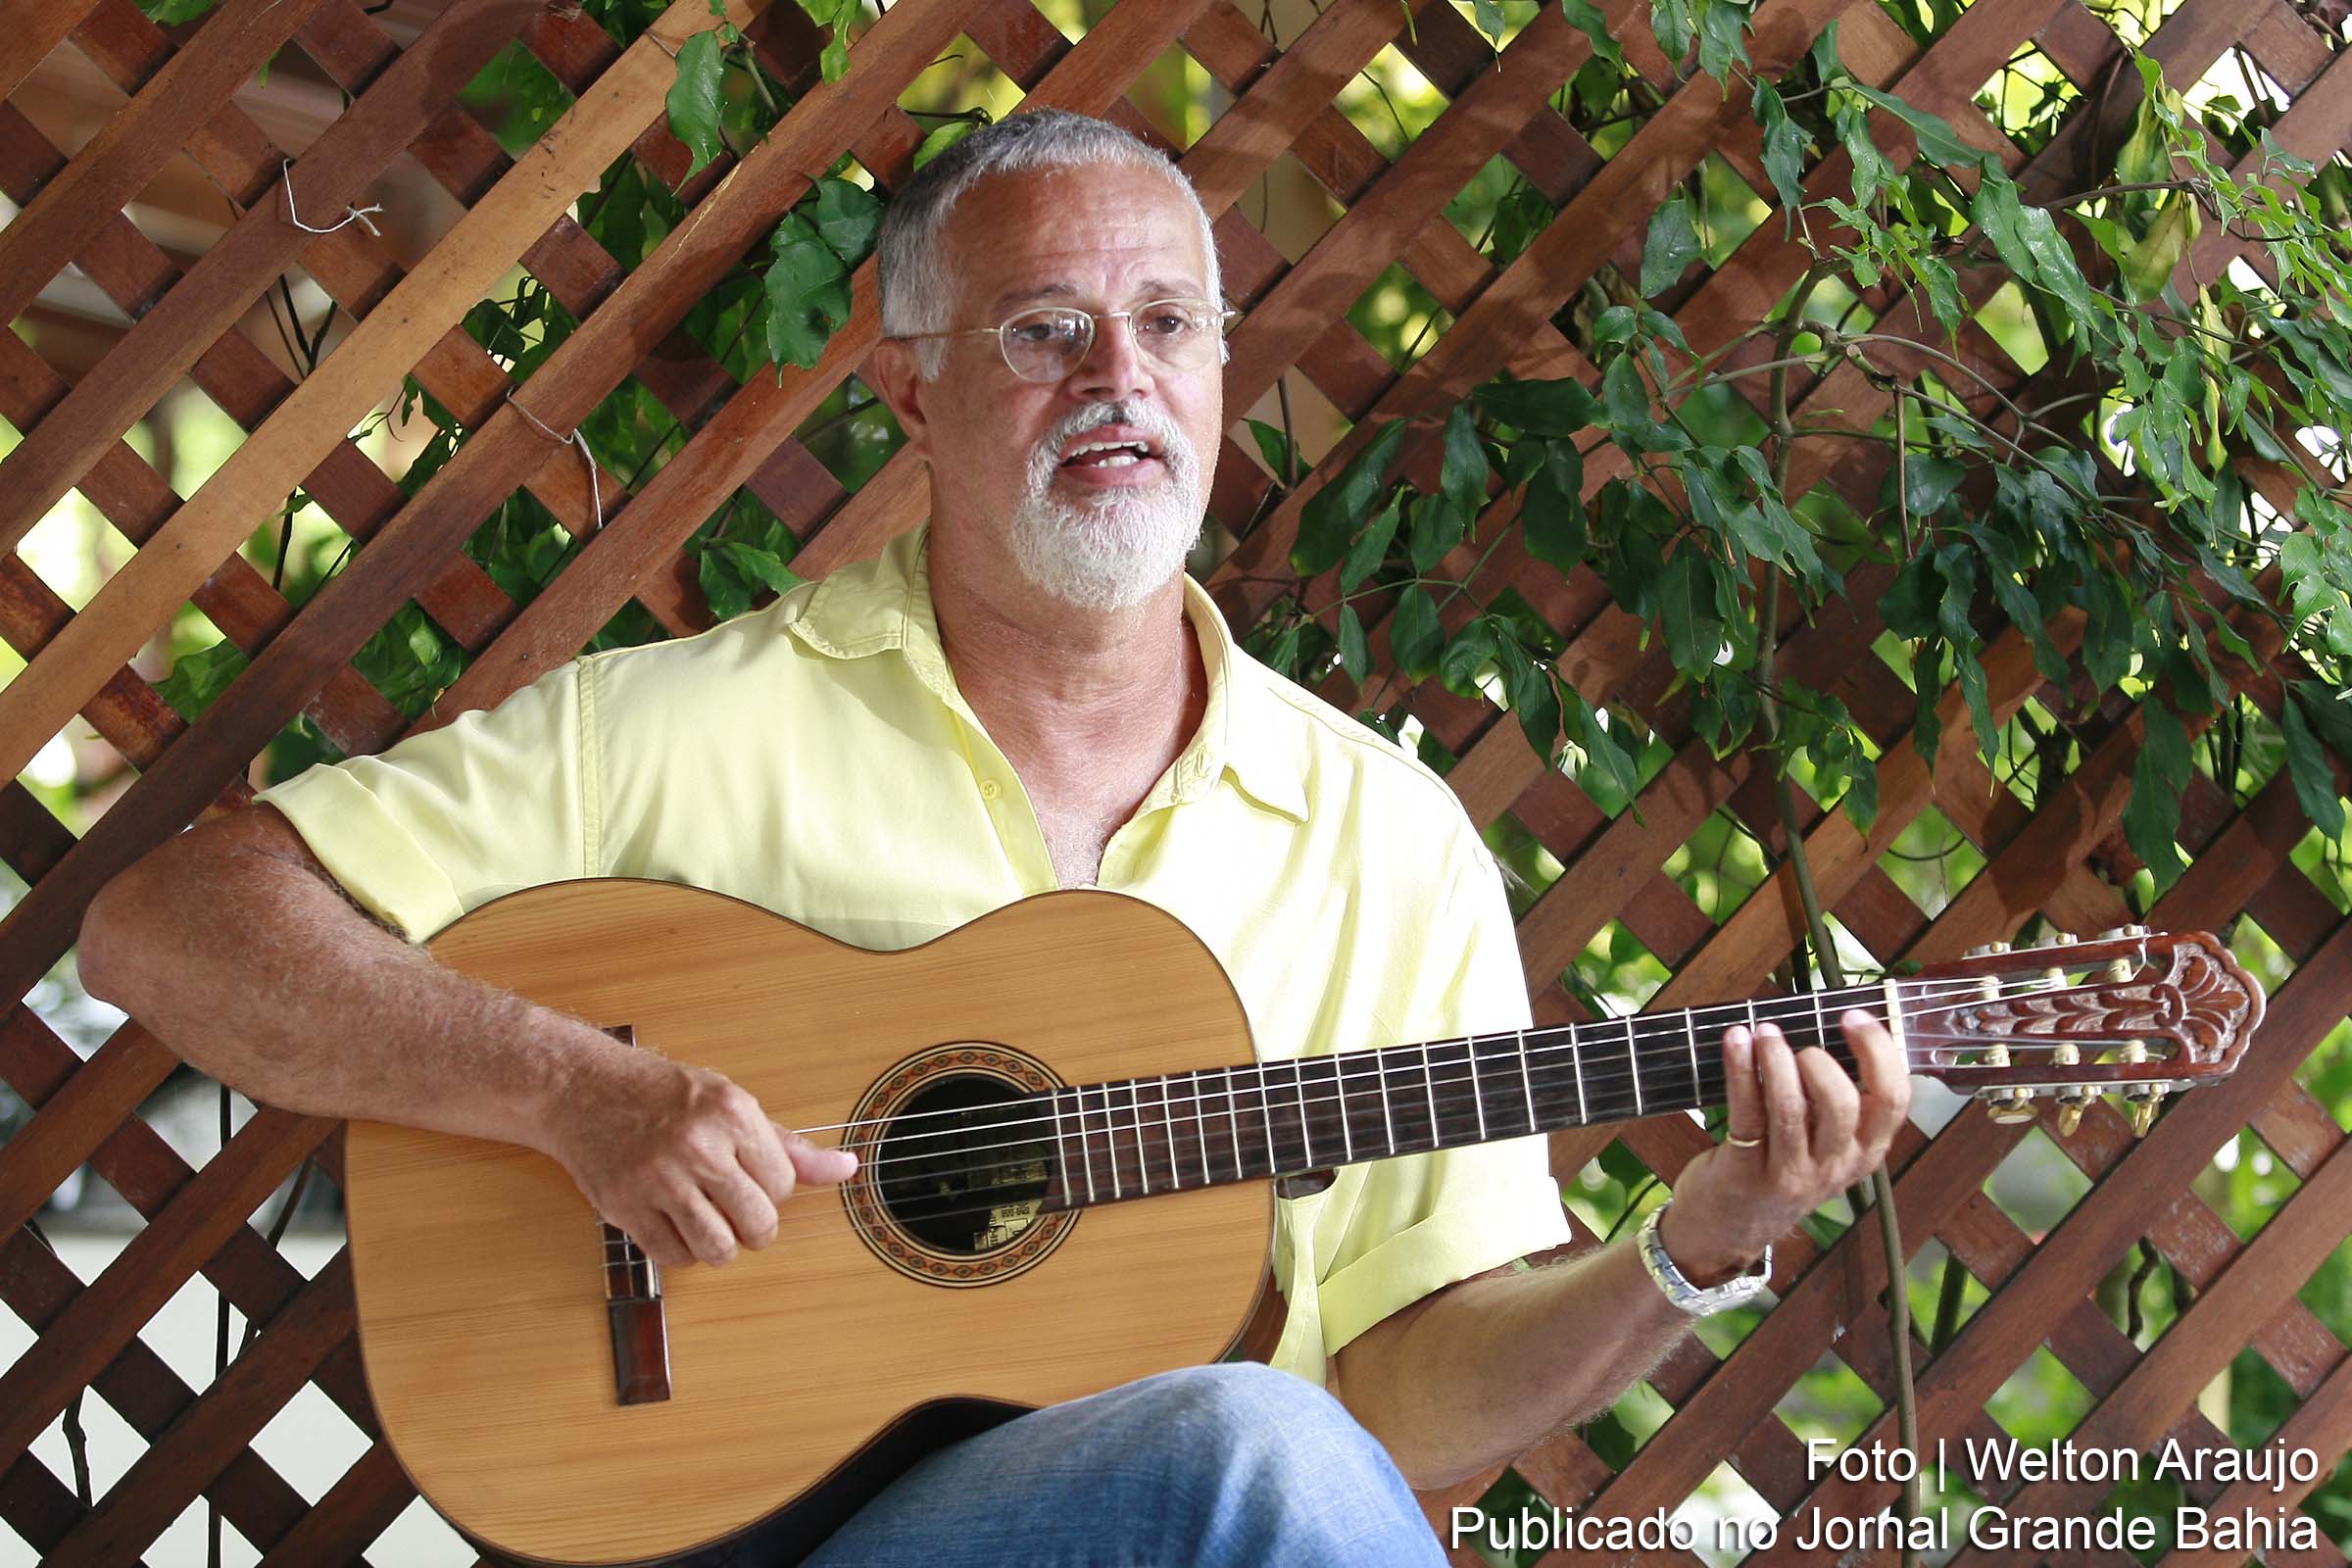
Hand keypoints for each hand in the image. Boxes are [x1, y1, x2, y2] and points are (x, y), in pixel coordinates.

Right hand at [544, 1041, 855, 1268]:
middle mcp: (697, 1145)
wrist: (583, 1089)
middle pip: (758, 1224)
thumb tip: (847, 1169)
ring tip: (711, 1222)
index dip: (774, 1191)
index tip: (752, 1178)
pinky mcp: (624, 1206)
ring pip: (718, 1249)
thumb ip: (788, 1146)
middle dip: (756, 1228)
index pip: (784, 1185)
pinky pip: (673, 1257)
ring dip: (722, 1247)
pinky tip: (676, 1224)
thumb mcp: (731, 1103)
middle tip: (738, 1211)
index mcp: (731, 1113)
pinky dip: (683, 1252)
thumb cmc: (665, 1096)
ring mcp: (658, 1178)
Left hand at [1659, 1011, 1907, 1283]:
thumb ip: (1835, 1100)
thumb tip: (1833, 1028)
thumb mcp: (1825, 1147)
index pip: (1893, 1100)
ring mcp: (1790, 1173)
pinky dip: (1740, 1068)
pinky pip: (1746, 1112)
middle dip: (1820, 1061)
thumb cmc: (1780, 1168)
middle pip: (1843, 1104)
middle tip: (1799, 1044)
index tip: (1854, 1017)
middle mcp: (1834, 1167)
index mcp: (1865, 1153)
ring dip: (1776, 1059)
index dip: (1879, 1052)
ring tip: (1763, 1032)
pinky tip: (1735, 1041)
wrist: (1728, 1229)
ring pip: (1791, 1108)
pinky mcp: (1745, 1172)